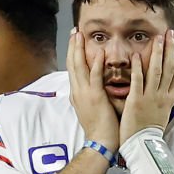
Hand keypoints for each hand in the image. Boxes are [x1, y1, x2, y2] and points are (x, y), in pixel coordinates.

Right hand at [67, 28, 118, 151]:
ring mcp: (85, 94)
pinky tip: (99, 53)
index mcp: (77, 94)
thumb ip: (93, 94)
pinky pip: (94, 78)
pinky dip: (96, 64)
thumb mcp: (93, 107)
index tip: (75, 40)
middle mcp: (78, 92)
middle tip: (74, 31)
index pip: (73, 69)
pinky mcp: (95, 98)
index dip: (73, 53)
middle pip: (72, 64)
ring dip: (79, 50)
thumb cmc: (101, 128)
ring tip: (80, 35)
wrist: (100, 143)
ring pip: (79, 67)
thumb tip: (97, 86)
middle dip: (73, 46)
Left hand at [119, 29, 173, 142]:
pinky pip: (138, 82)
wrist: (143, 145)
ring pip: (156, 71)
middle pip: (169, 68)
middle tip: (170, 33)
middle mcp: (162, 95)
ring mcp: (150, 98)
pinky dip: (137, 68)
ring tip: (158, 38)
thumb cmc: (151, 129)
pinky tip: (135, 55)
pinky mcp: (136, 102)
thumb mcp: (165, 113)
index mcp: (169, 97)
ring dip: (157, 53)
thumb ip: (171, 99)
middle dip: (170, 49)